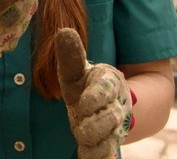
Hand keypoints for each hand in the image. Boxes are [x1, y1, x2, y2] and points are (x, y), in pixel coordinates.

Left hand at [55, 28, 134, 158]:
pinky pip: (105, 156)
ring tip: (84, 138)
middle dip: (95, 124)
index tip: (83, 102)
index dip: (95, 97)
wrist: (108, 106)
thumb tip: (64, 31)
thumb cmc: (86, 86)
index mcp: (107, 86)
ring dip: (97, 142)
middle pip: (109, 119)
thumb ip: (71, 56)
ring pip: (108, 139)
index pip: (105, 90)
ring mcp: (111, 130)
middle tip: (80, 126)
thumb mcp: (78, 71)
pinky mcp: (105, 146)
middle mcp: (113, 109)